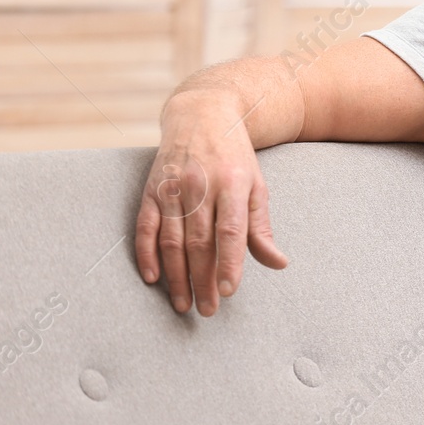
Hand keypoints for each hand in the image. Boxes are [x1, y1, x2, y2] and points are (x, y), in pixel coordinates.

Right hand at [134, 96, 288, 314]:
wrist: (203, 115)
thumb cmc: (235, 157)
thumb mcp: (257, 186)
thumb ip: (261, 227)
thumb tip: (278, 263)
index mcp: (234, 184)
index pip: (231, 230)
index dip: (229, 262)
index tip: (229, 290)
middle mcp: (202, 186)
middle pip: (200, 241)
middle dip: (203, 279)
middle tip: (207, 309)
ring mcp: (173, 188)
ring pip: (171, 239)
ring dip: (176, 275)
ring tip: (183, 303)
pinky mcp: (151, 190)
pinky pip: (145, 226)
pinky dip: (146, 253)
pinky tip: (153, 278)